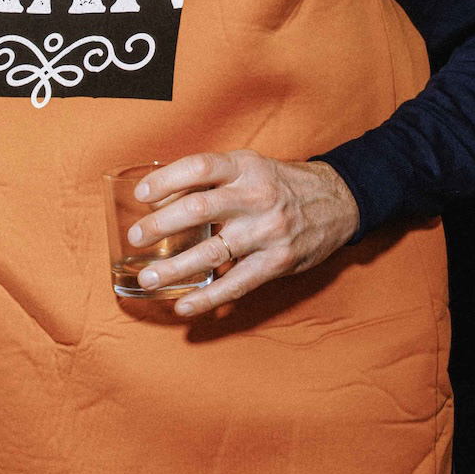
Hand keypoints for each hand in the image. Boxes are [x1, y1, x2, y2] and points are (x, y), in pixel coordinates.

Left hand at [121, 151, 360, 317]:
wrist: (338, 201)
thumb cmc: (279, 185)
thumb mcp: (249, 168)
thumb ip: (209, 181)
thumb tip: (158, 201)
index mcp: (245, 167)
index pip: (199, 167)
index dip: (165, 180)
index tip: (141, 196)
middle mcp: (256, 196)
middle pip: (199, 210)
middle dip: (161, 226)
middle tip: (136, 238)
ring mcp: (267, 231)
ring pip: (212, 252)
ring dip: (174, 268)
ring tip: (147, 278)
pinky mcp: (277, 262)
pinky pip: (236, 284)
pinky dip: (207, 298)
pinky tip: (183, 306)